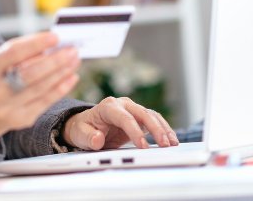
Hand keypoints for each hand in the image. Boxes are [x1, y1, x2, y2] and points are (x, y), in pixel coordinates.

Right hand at [0, 32, 79, 149]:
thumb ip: (20, 54)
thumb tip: (52, 45)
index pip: (11, 54)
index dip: (34, 44)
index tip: (54, 37)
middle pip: (29, 74)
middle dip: (54, 61)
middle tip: (72, 50)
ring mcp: (7, 109)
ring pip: (41, 88)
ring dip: (61, 72)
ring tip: (74, 60)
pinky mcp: (21, 119)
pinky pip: (46, 102)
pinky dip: (61, 88)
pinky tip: (71, 77)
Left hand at [62, 96, 177, 150]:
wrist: (86, 126)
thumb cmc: (83, 129)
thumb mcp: (80, 134)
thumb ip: (89, 137)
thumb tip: (98, 139)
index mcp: (108, 106)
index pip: (124, 117)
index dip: (135, 131)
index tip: (143, 146)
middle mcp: (122, 105)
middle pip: (142, 113)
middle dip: (155, 129)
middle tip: (164, 145)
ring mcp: (132, 110)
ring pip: (152, 116)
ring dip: (163, 129)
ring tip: (172, 144)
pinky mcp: (139, 118)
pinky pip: (155, 121)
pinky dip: (164, 130)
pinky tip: (171, 140)